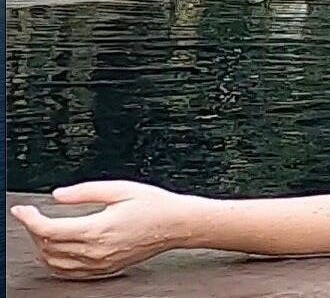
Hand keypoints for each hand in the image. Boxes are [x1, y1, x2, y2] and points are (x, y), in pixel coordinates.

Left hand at [10, 180, 192, 279]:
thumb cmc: (154, 205)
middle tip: (34, 214)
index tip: (21, 210)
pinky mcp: (105, 269)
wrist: (177, 224)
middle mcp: (96, 250)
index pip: (48, 229)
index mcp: (97, 228)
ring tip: (43, 230)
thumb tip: (58, 195)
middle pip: (47, 246)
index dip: (29, 218)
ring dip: (42, 246)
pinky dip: (54, 262)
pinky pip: (69, 272)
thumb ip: (85, 192)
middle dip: (34, 229)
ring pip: (54, 263)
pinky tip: (56, 250)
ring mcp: (99, 262)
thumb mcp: (120, 188)